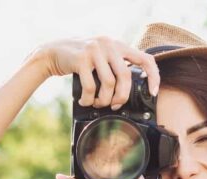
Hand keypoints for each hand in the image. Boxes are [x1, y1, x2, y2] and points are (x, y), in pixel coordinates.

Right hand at [36, 35, 159, 108]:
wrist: (53, 52)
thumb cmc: (81, 60)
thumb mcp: (102, 56)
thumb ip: (116, 65)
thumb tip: (130, 91)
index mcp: (118, 45)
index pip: (145, 58)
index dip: (153, 76)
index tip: (153, 92)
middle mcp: (109, 45)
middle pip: (126, 77)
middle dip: (122, 97)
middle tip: (115, 106)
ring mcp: (95, 51)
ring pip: (109, 83)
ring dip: (103, 100)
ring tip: (97, 104)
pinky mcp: (81, 59)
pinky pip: (91, 86)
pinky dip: (89, 99)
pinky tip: (85, 101)